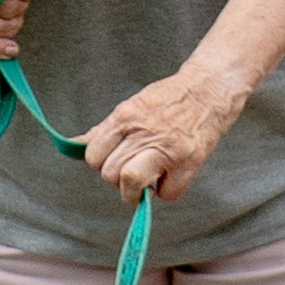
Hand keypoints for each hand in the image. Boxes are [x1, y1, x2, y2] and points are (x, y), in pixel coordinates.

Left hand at [82, 62, 239, 204]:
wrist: (209, 90)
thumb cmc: (169, 99)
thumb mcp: (131, 106)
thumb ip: (104, 130)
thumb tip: (75, 145)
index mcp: (126, 116)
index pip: (93, 155)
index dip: (100, 162)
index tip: (112, 159)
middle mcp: (144, 132)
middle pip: (110, 174)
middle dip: (117, 179)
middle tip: (132, 168)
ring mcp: (167, 149)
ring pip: (131, 185)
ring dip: (135, 191)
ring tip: (145, 179)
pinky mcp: (189, 163)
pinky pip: (166, 194)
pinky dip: (167, 190)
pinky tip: (170, 175)